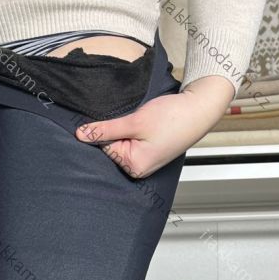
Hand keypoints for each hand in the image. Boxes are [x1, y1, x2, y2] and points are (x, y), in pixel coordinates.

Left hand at [75, 75, 235, 177]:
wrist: (198, 110)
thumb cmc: (172, 117)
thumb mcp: (134, 121)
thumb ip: (105, 129)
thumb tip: (81, 135)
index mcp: (133, 166)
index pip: (104, 148)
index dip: (105, 130)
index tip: (117, 119)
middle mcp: (138, 169)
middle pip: (112, 148)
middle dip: (117, 131)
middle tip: (134, 119)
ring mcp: (144, 163)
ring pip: (122, 143)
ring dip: (126, 129)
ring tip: (143, 122)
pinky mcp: (150, 154)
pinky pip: (133, 143)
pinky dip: (134, 132)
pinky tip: (146, 125)